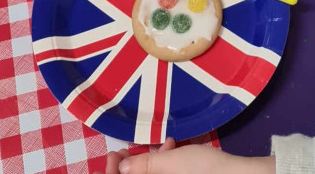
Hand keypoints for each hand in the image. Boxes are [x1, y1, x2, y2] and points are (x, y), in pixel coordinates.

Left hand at [102, 139, 274, 173]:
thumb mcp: (169, 163)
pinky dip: (164, 165)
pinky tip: (174, 148)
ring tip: (163, 145)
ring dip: (150, 162)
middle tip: (128, 148)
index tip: (112, 156)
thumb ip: (143, 165)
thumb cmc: (202, 170)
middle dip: (132, 165)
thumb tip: (120, 168)